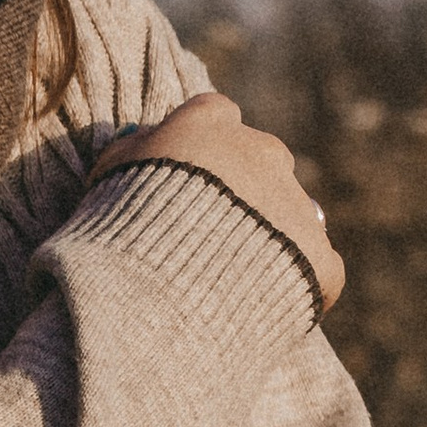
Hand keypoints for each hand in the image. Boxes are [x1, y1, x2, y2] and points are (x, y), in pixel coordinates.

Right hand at [88, 91, 343, 311]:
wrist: (159, 301)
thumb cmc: (119, 235)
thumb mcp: (106, 179)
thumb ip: (129, 152)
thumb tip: (139, 141)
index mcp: (208, 122)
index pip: (215, 118)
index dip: (203, 151)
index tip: (189, 179)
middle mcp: (260, 151)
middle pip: (262, 160)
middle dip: (245, 190)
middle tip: (214, 234)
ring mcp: (294, 204)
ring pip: (293, 212)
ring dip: (275, 235)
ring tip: (236, 278)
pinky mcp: (318, 258)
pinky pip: (320, 266)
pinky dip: (300, 283)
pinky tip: (267, 308)